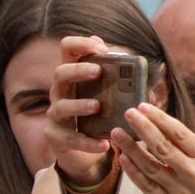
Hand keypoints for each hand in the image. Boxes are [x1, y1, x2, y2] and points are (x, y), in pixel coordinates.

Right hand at [45, 36, 113, 185]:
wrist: (83, 149)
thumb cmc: (100, 114)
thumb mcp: (110, 95)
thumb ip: (120, 81)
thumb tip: (139, 67)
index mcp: (74, 76)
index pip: (67, 49)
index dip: (81, 44)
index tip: (101, 48)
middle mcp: (60, 92)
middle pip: (60, 73)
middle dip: (78, 70)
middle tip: (98, 71)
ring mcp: (56, 114)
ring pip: (61, 106)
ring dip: (79, 104)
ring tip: (97, 106)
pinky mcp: (56, 137)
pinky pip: (70, 139)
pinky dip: (87, 142)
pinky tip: (104, 144)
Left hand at [113, 103, 194, 193]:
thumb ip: (190, 150)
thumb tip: (161, 129)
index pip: (180, 133)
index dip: (160, 118)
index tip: (144, 106)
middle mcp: (193, 173)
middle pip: (162, 146)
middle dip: (143, 127)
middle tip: (128, 113)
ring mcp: (180, 191)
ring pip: (150, 165)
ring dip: (131, 148)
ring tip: (117, 133)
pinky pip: (147, 186)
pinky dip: (133, 171)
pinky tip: (124, 158)